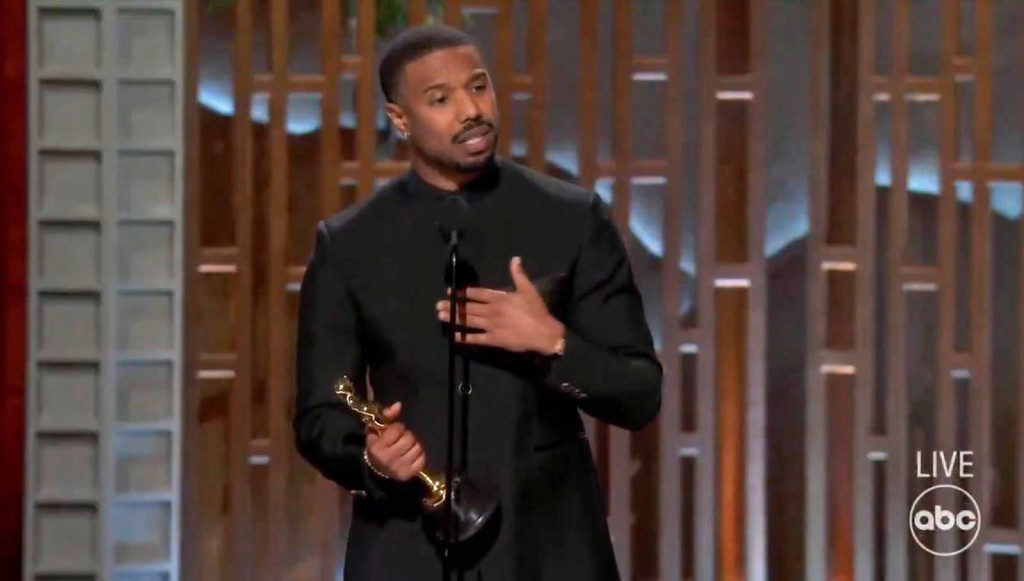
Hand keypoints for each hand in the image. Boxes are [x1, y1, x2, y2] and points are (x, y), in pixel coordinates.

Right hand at [365, 402, 424, 480]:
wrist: (376, 471)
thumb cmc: (377, 446)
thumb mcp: (375, 430)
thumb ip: (386, 415)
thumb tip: (398, 405)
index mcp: (377, 447)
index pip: (397, 429)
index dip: (397, 428)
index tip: (394, 431)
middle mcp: (388, 458)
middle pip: (409, 438)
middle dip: (407, 436)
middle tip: (402, 439)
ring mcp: (399, 468)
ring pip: (417, 448)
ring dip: (414, 445)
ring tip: (407, 447)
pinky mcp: (408, 474)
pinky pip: (422, 459)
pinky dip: (419, 455)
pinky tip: (411, 455)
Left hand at [435, 256, 564, 354]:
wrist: (544, 333)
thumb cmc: (536, 311)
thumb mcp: (529, 290)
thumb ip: (519, 275)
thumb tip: (514, 259)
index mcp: (499, 298)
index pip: (477, 294)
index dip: (463, 292)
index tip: (450, 291)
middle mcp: (492, 311)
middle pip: (469, 307)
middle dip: (453, 305)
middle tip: (438, 305)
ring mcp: (491, 326)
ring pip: (469, 321)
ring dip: (454, 318)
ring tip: (441, 316)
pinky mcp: (494, 340)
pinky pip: (476, 339)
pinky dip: (464, 338)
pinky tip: (454, 336)